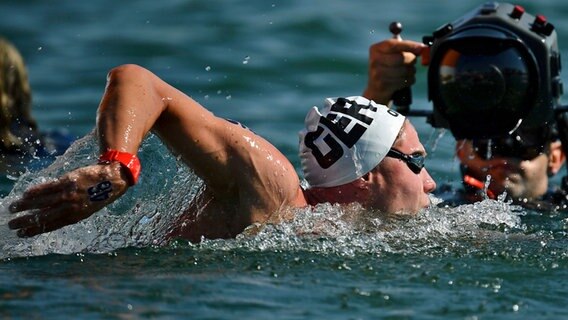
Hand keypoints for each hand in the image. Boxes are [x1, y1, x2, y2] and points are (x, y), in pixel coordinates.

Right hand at [8, 162, 130, 236]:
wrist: (114, 179)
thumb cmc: (101, 194)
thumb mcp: (88, 209)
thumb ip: (71, 213)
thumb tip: (53, 217)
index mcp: (76, 216)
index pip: (51, 225)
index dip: (35, 230)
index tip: (22, 234)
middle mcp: (71, 207)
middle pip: (43, 216)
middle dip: (26, 221)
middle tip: (12, 224)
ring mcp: (69, 194)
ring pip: (42, 202)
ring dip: (26, 205)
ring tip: (13, 208)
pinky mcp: (69, 181)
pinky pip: (48, 187)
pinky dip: (36, 191)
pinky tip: (26, 194)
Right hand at [363, 39, 425, 104]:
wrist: (376, 88)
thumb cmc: (387, 67)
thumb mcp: (391, 54)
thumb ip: (405, 47)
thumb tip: (422, 48)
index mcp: (376, 49)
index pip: (393, 45)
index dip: (409, 45)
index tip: (421, 48)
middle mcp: (375, 60)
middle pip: (401, 58)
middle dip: (412, 60)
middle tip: (413, 62)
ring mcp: (377, 74)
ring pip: (404, 71)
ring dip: (411, 71)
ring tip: (408, 71)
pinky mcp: (383, 85)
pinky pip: (403, 81)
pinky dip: (409, 80)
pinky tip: (405, 79)